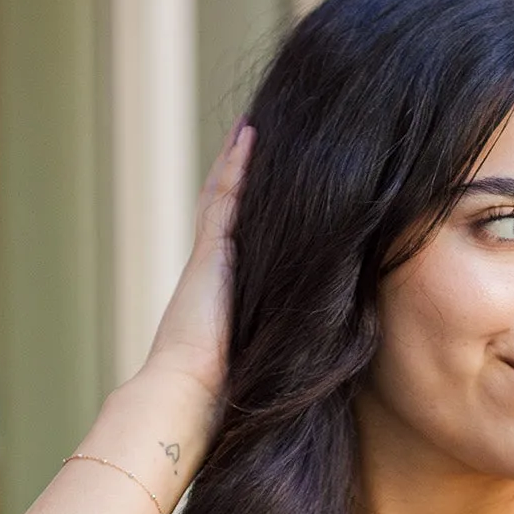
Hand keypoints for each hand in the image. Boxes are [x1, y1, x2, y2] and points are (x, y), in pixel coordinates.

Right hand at [142, 119, 254, 405]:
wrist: (190, 392)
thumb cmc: (227, 390)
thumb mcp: (262, 352)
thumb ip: (279, 334)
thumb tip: (323, 340)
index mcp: (225, 292)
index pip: (243, 238)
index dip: (254, 208)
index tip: (275, 184)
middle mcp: (215, 268)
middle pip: (231, 207)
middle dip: (244, 174)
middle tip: (259, 134)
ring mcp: (211, 256)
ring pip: (228, 193)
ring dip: (241, 158)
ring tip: (256, 121)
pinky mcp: (212, 252)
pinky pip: (227, 196)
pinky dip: (238, 165)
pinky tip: (251, 135)